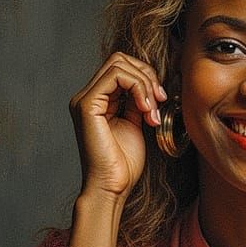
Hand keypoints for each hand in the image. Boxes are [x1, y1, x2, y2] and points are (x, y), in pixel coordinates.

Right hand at [69, 53, 167, 198]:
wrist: (112, 188)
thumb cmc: (123, 165)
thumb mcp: (136, 125)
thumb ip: (137, 102)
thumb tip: (149, 84)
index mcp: (98, 101)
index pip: (121, 68)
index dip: (145, 77)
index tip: (160, 100)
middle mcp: (87, 97)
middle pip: (119, 59)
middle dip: (146, 75)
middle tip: (159, 101)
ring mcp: (84, 99)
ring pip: (118, 64)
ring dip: (145, 84)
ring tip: (152, 112)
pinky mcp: (87, 105)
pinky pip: (115, 76)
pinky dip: (138, 88)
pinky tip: (145, 111)